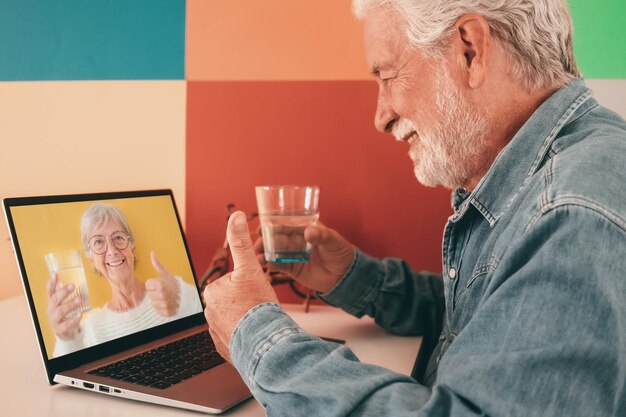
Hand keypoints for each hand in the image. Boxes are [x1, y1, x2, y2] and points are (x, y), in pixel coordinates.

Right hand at [46, 274, 82, 339]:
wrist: (66, 332)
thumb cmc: (66, 315)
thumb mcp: (65, 303)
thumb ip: (69, 294)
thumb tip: (79, 279)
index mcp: (52, 303)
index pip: (49, 291)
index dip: (51, 283)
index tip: (55, 274)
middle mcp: (51, 310)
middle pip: (54, 300)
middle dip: (63, 292)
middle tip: (72, 286)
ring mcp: (54, 320)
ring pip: (60, 311)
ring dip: (70, 305)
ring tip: (79, 299)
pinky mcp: (60, 329)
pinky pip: (66, 324)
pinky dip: (74, 318)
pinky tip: (80, 314)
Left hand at [145, 251, 180, 316]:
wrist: (187, 296)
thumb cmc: (175, 284)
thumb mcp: (166, 273)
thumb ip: (157, 264)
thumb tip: (152, 252)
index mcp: (160, 284)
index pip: (147, 285)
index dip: (153, 284)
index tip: (160, 284)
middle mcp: (161, 294)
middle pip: (149, 295)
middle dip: (155, 293)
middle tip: (163, 291)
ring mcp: (164, 304)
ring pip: (152, 303)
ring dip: (158, 301)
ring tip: (165, 298)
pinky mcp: (166, 312)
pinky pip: (158, 311)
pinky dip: (162, 308)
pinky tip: (167, 304)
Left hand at [203, 211, 278, 362]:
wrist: (265, 343)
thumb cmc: (258, 305)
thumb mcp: (251, 268)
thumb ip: (241, 242)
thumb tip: (235, 215)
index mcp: (212, 291)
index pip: (232, 282)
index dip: (248, 285)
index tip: (256, 292)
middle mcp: (209, 312)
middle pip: (233, 300)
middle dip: (247, 303)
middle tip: (260, 307)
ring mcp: (216, 332)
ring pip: (235, 319)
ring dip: (247, 320)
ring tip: (259, 322)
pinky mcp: (225, 349)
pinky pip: (236, 338)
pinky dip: (245, 336)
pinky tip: (256, 335)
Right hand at [255, 222, 354, 292]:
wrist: (345, 275)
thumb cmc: (341, 252)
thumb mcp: (333, 240)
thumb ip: (321, 236)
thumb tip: (308, 232)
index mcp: (303, 229)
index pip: (285, 224)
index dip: (271, 225)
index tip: (262, 227)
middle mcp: (295, 240)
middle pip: (275, 238)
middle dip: (264, 240)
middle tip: (257, 245)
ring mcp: (292, 254)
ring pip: (273, 252)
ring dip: (264, 253)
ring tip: (258, 256)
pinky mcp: (292, 269)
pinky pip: (278, 266)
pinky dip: (270, 265)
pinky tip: (265, 265)